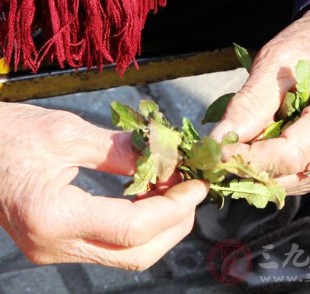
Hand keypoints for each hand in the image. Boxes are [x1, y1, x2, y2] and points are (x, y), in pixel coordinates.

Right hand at [0, 102, 207, 269]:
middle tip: (192, 191)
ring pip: (127, 256)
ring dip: (161, 227)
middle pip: (136, 254)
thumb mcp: (67, 133)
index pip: (133, 229)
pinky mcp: (58, 245)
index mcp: (52, 216)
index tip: (196, 186)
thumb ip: (121, 150)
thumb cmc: (8, 135)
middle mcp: (53, 246)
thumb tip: (166, 160)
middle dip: (175, 224)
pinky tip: (150, 200)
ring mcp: (55, 251)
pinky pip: (112, 246)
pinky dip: (139, 227)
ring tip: (175, 193)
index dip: (173, 208)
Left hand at [211, 0, 309, 194]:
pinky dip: (277, 169)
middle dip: (249, 164)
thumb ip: (249, 104)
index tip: (217, 151)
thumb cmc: (309, 47)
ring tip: (253, 139)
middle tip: (225, 147)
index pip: (288, 155)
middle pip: (287, 173)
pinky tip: (273, 144)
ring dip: (261, 168)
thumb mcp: (273, 61)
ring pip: (289, 183)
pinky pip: (298, 181)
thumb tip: (220, 140)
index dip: (247, 158)